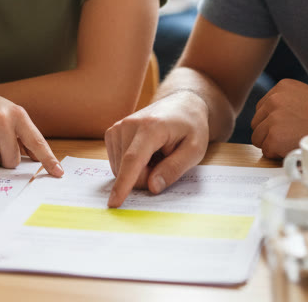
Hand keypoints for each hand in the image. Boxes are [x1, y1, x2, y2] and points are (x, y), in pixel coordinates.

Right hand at [104, 91, 209, 207]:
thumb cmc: (191, 127)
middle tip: (165, 161)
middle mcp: (129, 124)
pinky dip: (131, 165)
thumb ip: (174, 169)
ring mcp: (118, 127)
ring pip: (120, 168)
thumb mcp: (194, 150)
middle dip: (145, 176)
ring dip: (138, 170)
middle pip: (127, 169)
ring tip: (157, 154)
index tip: (114, 203)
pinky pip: (117, 162)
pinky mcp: (113, 132)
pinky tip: (146, 153)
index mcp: (151, 127)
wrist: (181, 104)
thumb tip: (152, 187)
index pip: (133, 160)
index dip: (123, 184)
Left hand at [250, 79, 307, 157]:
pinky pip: (266, 151)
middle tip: (290, 138)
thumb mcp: (305, 97)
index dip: (273, 122)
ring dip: (272, 144)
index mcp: (281, 87)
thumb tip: (268, 117)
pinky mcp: (274, 136)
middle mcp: (274, 99)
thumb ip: (285, 102)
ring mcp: (272, 118)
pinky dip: (277, 155)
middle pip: (257, 123)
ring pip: (258, 138)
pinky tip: (294, 149)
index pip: (262, 108)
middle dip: (269, 133)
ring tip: (293, 143)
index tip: (289, 127)